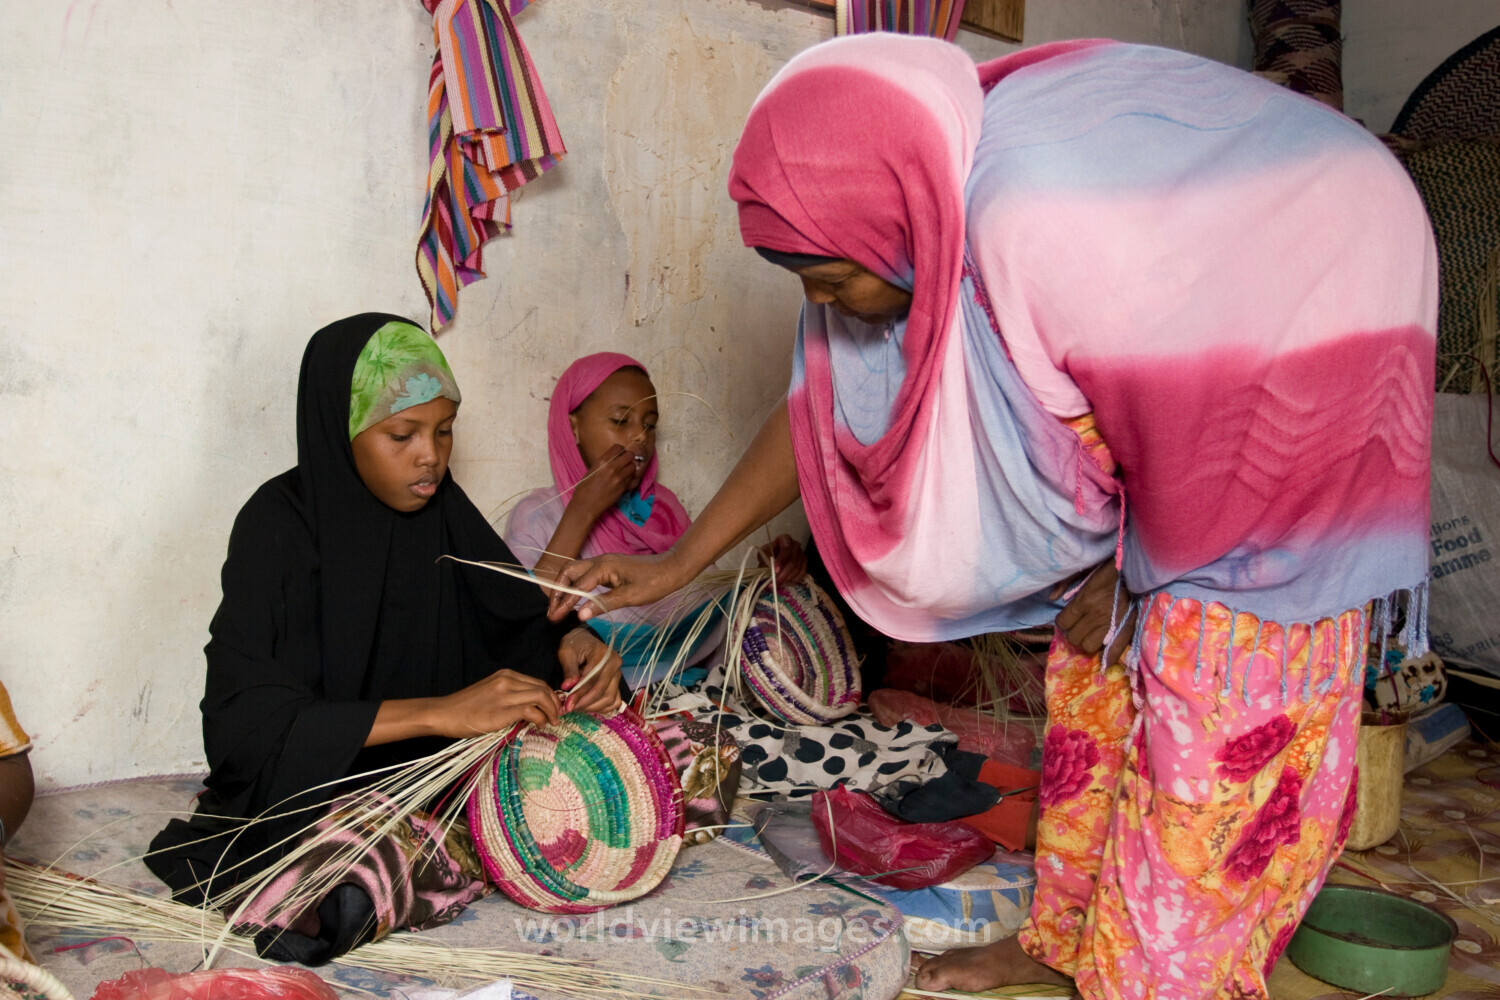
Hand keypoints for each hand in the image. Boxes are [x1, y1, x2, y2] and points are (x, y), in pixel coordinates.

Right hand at [432, 669, 561, 736]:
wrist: (444, 714)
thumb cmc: (465, 708)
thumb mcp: (490, 694)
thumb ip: (510, 696)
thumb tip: (532, 710)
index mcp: (505, 675)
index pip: (538, 682)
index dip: (550, 695)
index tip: (554, 708)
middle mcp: (507, 680)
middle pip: (543, 687)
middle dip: (555, 703)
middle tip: (557, 716)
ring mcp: (505, 694)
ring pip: (541, 696)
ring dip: (551, 711)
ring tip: (552, 722)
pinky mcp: (501, 710)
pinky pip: (531, 710)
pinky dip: (540, 718)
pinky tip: (539, 725)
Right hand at [546, 551, 689, 621]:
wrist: (671, 569)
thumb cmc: (653, 583)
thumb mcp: (629, 597)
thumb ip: (602, 605)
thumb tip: (579, 615)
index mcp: (603, 566)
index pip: (576, 587)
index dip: (563, 603)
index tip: (554, 618)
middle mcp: (599, 561)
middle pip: (568, 572)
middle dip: (557, 591)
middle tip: (552, 612)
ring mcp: (602, 562)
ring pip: (575, 572)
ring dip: (564, 588)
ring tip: (558, 607)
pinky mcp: (607, 568)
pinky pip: (585, 574)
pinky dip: (575, 586)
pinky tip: (574, 599)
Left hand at [558, 628, 622, 713]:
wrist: (583, 641)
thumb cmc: (574, 645)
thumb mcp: (567, 653)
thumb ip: (569, 670)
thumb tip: (567, 687)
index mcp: (604, 655)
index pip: (592, 680)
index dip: (579, 694)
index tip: (567, 704)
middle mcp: (615, 665)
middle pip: (602, 691)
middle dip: (584, 703)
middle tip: (568, 708)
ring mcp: (618, 676)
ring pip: (608, 699)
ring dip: (591, 707)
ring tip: (575, 706)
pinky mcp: (617, 684)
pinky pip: (613, 702)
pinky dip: (600, 707)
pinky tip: (587, 705)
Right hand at [570, 445, 639, 519]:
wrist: (586, 504)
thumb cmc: (584, 488)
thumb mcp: (592, 470)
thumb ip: (604, 463)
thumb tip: (613, 460)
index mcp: (602, 461)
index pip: (618, 447)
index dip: (620, 450)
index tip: (619, 455)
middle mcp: (612, 467)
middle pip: (630, 455)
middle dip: (628, 458)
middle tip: (625, 462)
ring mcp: (619, 478)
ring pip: (633, 467)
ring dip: (631, 468)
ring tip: (625, 472)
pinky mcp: (623, 487)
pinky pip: (633, 479)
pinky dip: (631, 479)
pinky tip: (626, 480)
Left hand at [757, 534, 806, 584]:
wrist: (771, 558)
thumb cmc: (767, 554)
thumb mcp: (763, 554)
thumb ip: (766, 558)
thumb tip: (771, 567)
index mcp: (785, 539)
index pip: (786, 549)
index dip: (781, 561)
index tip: (775, 571)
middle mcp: (795, 545)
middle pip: (792, 561)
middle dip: (783, 574)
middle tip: (775, 582)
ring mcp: (801, 554)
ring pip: (797, 568)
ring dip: (787, 579)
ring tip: (777, 585)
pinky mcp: (804, 562)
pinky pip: (802, 572)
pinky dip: (794, 579)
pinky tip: (787, 583)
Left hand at [1053, 559, 1135, 664]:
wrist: (1138, 569)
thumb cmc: (1109, 569)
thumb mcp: (1084, 570)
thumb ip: (1065, 583)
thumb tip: (1052, 598)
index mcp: (1084, 601)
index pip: (1062, 623)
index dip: (1063, 622)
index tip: (1067, 619)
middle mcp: (1095, 616)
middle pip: (1073, 638)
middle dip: (1074, 632)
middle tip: (1079, 626)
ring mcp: (1111, 625)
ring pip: (1089, 647)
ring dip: (1087, 642)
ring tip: (1091, 635)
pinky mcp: (1126, 629)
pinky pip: (1113, 651)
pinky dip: (1107, 656)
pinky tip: (1103, 656)